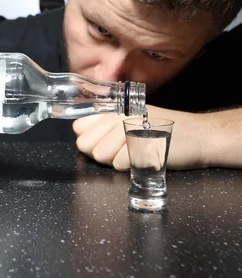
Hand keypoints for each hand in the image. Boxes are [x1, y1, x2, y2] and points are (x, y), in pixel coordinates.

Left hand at [73, 105, 207, 170]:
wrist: (197, 136)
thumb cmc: (163, 131)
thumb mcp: (133, 121)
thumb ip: (106, 126)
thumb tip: (79, 134)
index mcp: (115, 111)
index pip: (80, 128)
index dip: (90, 140)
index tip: (106, 142)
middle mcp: (119, 116)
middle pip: (87, 146)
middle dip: (102, 153)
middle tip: (124, 150)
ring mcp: (129, 130)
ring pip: (101, 155)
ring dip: (117, 160)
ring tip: (137, 152)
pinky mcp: (140, 146)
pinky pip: (120, 164)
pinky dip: (131, 166)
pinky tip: (146, 157)